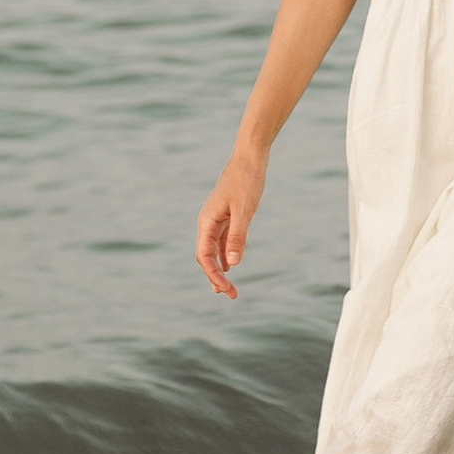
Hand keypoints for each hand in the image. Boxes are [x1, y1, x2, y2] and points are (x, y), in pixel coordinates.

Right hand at [195, 146, 265, 298]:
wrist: (250, 157)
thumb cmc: (246, 181)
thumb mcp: (245, 210)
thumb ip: (238, 237)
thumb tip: (232, 265)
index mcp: (207, 222)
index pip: (204, 256)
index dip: (213, 275)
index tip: (225, 289)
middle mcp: (207, 222)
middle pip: (206, 257)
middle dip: (216, 277)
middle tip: (231, 296)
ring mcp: (216, 219)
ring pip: (213, 251)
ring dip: (220, 270)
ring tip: (228, 289)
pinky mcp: (226, 215)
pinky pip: (221, 241)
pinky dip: (224, 256)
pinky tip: (230, 267)